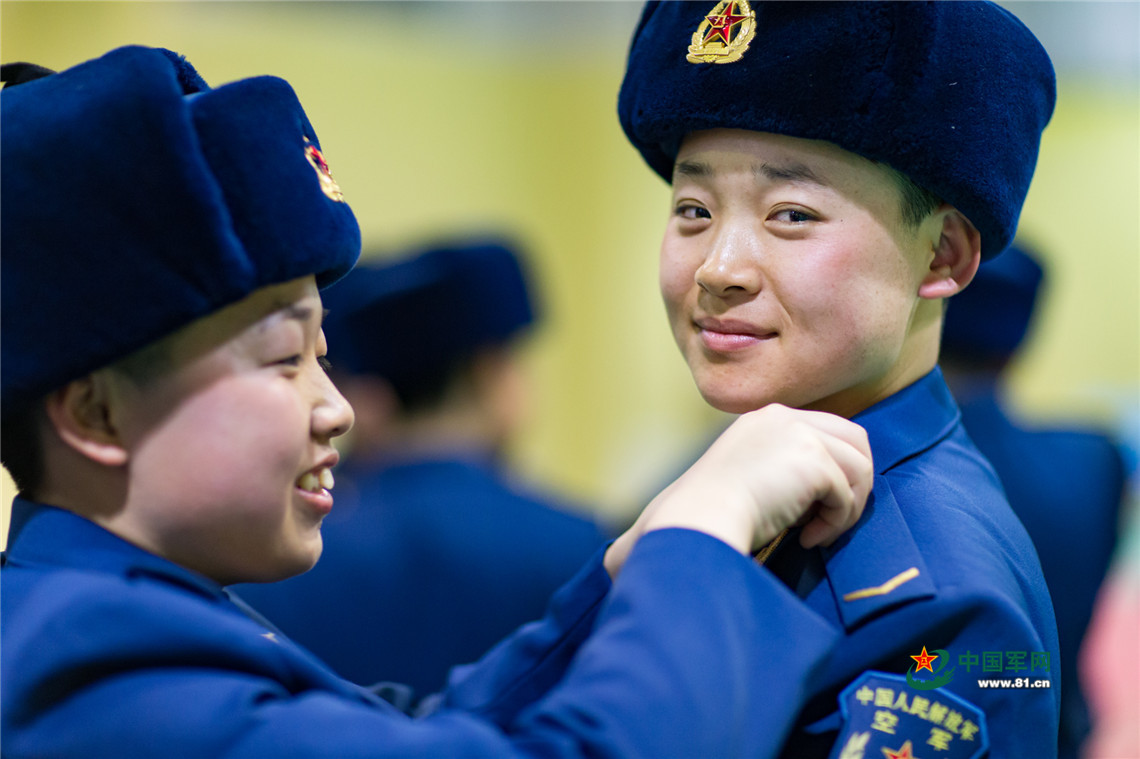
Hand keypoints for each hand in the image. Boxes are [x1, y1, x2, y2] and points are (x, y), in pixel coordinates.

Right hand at [605, 405, 872, 577]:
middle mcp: (786, 417)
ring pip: (859, 467)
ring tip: (817, 533)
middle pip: (855, 440)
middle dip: (856, 482)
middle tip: (832, 518)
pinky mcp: (813, 461)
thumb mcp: (748, 472)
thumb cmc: (714, 510)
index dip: (835, 469)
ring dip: (848, 508)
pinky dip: (835, 524)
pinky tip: (806, 540)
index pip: (827, 431)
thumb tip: (826, 489)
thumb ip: (783, 467)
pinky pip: (847, 496)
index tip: (813, 507)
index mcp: (768, 418)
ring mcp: (801, 435)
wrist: (700, 517)